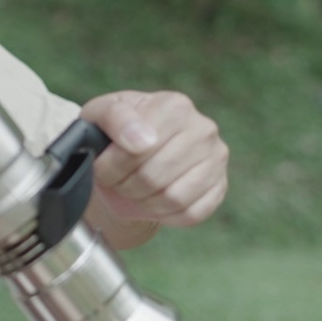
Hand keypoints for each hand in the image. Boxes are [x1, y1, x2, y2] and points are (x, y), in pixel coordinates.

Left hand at [81, 90, 228, 226]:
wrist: (133, 150)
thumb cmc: (117, 130)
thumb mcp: (102, 113)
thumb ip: (114, 118)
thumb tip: (143, 142)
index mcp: (174, 106)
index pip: (140, 147)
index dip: (112, 165)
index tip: (101, 166)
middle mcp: (202, 130)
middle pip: (154, 176)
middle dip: (124, 185)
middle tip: (114, 180)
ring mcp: (215, 159)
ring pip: (173, 199)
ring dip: (142, 202)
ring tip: (131, 189)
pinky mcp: (219, 187)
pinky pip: (191, 214)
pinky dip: (163, 214)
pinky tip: (151, 200)